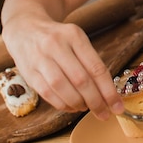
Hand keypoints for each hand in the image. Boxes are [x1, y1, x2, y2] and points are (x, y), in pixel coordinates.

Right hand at [2, 15, 123, 120]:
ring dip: (79, 104)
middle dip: (96, 101)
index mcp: (74, 35)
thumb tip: (107, 92)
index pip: (96, 67)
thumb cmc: (58, 38)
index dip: (108, 91)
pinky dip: (63, 105)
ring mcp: (40, 59)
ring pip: (63, 89)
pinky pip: (48, 94)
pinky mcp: (29, 73)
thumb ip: (90, 62)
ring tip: (87, 108)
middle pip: (81, 80)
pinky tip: (72, 106)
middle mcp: (56, 45)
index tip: (117, 106)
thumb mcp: (77, 40)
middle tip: (105, 113)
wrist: (25, 29)